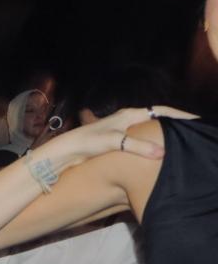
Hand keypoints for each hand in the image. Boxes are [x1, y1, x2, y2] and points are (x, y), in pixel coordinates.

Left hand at [44, 106, 197, 166]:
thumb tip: (161, 152)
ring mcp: (123, 129)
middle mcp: (127, 119)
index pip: (160, 111)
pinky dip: (152, 142)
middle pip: (157, 118)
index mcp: (129, 114)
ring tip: (179, 140)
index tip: (194, 121)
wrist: (69, 150)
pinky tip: (157, 151)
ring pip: (149, 129)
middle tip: (191, 131)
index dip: (178, 116)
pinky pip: (141, 139)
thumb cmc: (89, 142)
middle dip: (173, 124)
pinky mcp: (119, 140)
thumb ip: (137, 146)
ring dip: (162, 133)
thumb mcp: (115, 142)